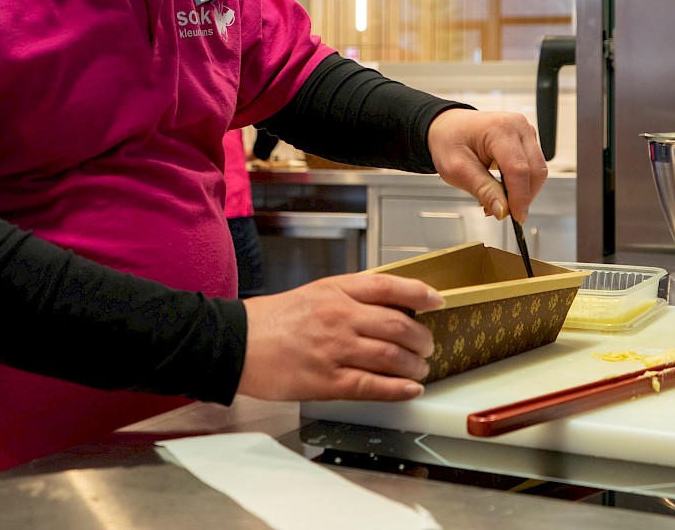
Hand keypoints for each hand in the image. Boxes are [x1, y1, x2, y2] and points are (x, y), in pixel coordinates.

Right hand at [237, 273, 444, 401]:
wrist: (238, 343)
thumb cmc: (274, 319)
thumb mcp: (316, 293)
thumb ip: (350, 297)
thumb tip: (390, 307)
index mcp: (337, 290)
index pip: (389, 286)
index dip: (419, 293)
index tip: (437, 301)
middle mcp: (339, 316)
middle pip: (397, 324)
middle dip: (422, 337)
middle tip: (428, 344)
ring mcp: (334, 349)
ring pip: (390, 356)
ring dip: (414, 364)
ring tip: (421, 367)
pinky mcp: (326, 380)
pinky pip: (372, 386)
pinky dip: (397, 388)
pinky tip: (410, 389)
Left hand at [426, 108, 547, 222]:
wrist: (447, 127)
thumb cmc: (449, 141)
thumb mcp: (457, 170)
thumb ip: (483, 190)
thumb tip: (503, 210)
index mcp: (499, 129)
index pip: (518, 168)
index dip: (519, 197)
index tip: (516, 217)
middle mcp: (517, 126)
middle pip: (535, 170)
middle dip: (523, 197)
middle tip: (504, 212)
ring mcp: (525, 132)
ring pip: (537, 170)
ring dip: (523, 192)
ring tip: (499, 200)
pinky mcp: (528, 140)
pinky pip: (533, 167)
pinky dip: (522, 183)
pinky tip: (504, 189)